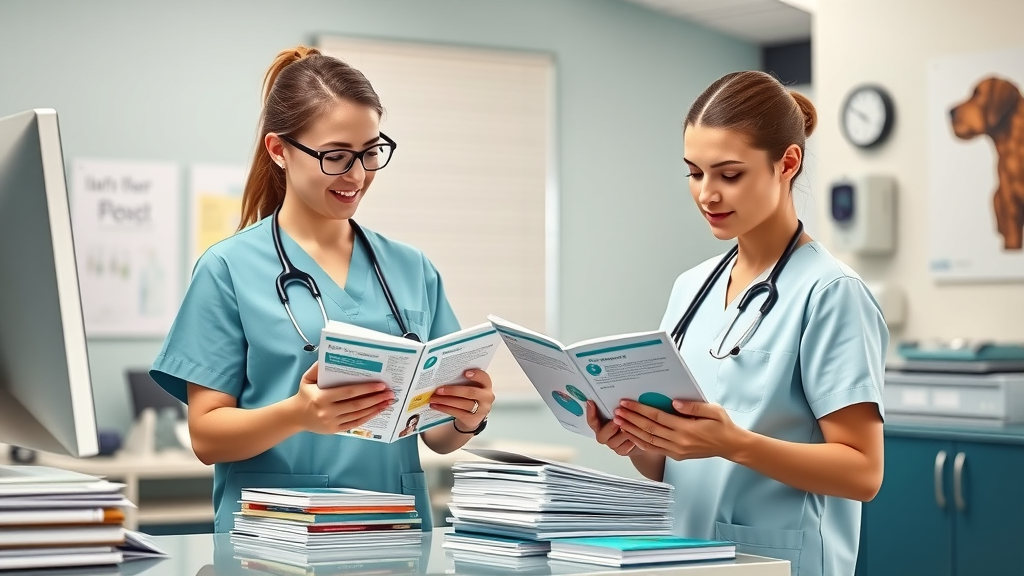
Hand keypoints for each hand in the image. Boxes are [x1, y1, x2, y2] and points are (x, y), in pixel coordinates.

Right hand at [289, 362, 395, 434]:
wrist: (295, 416)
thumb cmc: (304, 394)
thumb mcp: (307, 378)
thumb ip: (318, 367)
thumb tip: (330, 356)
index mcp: (322, 397)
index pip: (348, 392)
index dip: (366, 389)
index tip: (380, 385)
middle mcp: (328, 411)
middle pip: (357, 405)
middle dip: (375, 399)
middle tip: (389, 393)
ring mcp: (332, 422)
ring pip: (358, 415)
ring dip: (375, 408)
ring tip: (387, 401)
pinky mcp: (335, 430)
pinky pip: (355, 423)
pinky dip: (368, 417)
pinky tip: (377, 411)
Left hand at [429, 370, 493, 430]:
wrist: (474, 415)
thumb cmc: (469, 396)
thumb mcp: (471, 387)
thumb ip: (463, 381)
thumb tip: (443, 376)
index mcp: (486, 385)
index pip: (484, 378)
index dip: (476, 375)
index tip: (465, 373)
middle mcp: (486, 397)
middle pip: (471, 392)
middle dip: (453, 391)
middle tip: (439, 390)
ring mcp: (481, 409)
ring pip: (463, 404)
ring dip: (446, 401)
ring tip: (433, 398)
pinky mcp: (472, 419)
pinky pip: (457, 413)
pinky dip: (444, 409)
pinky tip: (436, 406)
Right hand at [586, 401, 636, 455]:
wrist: (642, 435)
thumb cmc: (630, 419)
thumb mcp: (623, 411)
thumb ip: (617, 408)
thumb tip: (616, 397)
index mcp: (600, 424)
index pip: (592, 421)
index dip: (590, 413)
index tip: (591, 402)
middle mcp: (604, 435)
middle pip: (601, 435)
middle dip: (609, 427)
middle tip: (616, 420)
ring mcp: (612, 444)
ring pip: (614, 442)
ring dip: (623, 434)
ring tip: (632, 427)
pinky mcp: (622, 451)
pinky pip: (624, 448)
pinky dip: (630, 441)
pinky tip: (637, 436)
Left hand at [612, 399, 744, 460]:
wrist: (730, 445)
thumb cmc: (722, 426)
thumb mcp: (713, 410)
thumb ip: (693, 406)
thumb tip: (674, 402)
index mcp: (686, 429)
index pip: (657, 417)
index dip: (639, 410)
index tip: (626, 403)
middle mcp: (679, 441)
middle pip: (649, 429)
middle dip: (631, 419)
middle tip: (617, 411)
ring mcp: (676, 450)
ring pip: (649, 440)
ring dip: (632, 431)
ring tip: (619, 422)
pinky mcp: (676, 455)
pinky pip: (655, 449)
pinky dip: (641, 443)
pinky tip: (632, 436)